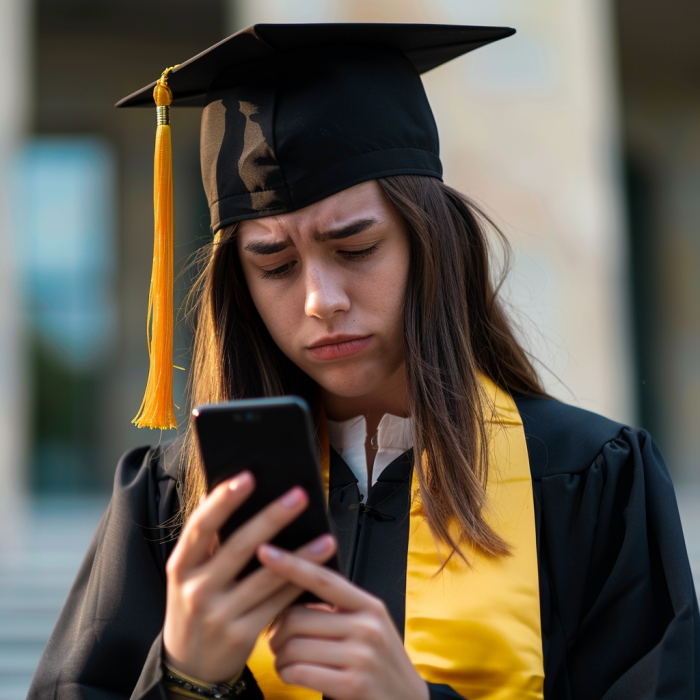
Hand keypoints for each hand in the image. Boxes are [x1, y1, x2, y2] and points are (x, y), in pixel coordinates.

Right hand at [163, 472, 336, 683]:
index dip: (223, 501)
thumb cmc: (193, 606)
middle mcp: (196, 589)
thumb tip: (215, 491)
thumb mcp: (187, 573)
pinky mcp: (241, 635)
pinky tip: (319, 570)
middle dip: (272, 518)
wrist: (189, 667)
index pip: (200, 526)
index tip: (247, 477)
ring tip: (326, 537)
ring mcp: (219, 614)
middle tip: (299, 496)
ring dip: (300, 557)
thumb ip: (203, 538)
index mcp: (181, 567)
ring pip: (266, 577)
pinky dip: (299, 584)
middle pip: (239, 547)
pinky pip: (277, 604)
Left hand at [258, 544, 428, 699]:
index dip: (292, 564)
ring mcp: (361, 656)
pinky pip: (300, 672)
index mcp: (369, 605)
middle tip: (276, 642)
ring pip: (295, 647)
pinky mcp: (353, 684)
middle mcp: (367, 626)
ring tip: (284, 662)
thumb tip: (291, 593)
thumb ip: (339, 609)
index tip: (265, 551)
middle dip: (278, 633)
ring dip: (280, 658)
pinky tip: (292, 675)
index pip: (323, 579)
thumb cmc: (379, 662)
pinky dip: (287, 675)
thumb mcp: (370, 626)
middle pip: (298, 618)